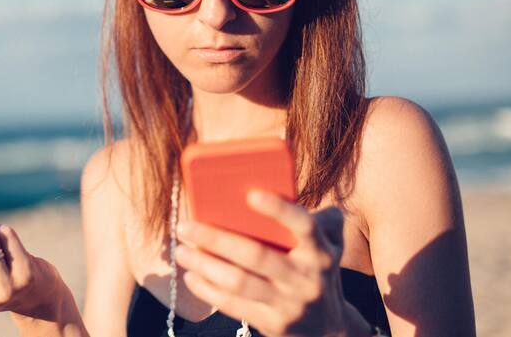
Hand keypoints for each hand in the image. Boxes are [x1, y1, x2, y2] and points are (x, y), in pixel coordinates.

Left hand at [174, 190, 349, 335]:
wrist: (329, 327)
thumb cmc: (317, 268)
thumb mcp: (329, 243)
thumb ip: (316, 218)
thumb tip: (279, 187)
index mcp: (321, 250)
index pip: (303, 225)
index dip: (278, 210)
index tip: (250, 193)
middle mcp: (307, 278)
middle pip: (256, 255)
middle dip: (216, 239)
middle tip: (185, 226)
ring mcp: (289, 303)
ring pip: (239, 282)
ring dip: (204, 265)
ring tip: (181, 251)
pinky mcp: (272, 323)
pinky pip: (233, 305)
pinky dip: (207, 290)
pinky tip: (190, 276)